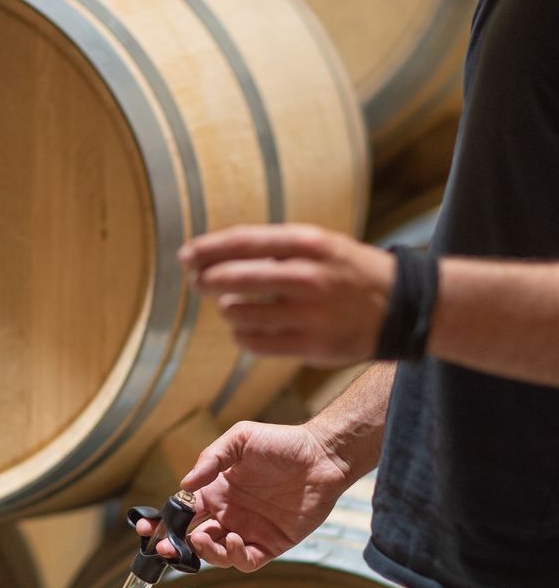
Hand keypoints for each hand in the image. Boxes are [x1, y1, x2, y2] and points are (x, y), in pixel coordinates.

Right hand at [135, 420, 352, 570]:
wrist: (323, 455)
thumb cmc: (281, 443)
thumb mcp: (239, 440)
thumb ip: (210, 459)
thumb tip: (184, 484)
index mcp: (214, 492)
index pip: (181, 513)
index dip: (162, 523)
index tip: (146, 528)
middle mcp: (227, 514)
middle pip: (193, 539)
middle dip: (176, 547)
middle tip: (168, 547)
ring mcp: (248, 531)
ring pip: (216, 555)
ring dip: (206, 553)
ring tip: (206, 539)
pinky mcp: (271, 544)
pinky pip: (247, 561)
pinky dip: (235, 557)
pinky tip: (235, 540)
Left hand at [178, 224, 394, 366]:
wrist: (402, 307)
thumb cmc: (346, 273)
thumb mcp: (319, 246)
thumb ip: (272, 250)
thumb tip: (213, 258)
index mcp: (308, 244)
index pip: (244, 242)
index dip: (208, 249)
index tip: (185, 254)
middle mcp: (308, 276)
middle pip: (234, 278)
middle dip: (208, 280)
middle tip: (198, 282)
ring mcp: (309, 313)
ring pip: (239, 314)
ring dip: (228, 310)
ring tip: (233, 307)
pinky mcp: (310, 346)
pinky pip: (254, 343)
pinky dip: (241, 336)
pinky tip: (245, 330)